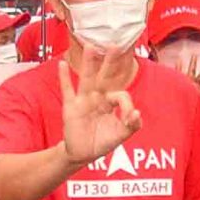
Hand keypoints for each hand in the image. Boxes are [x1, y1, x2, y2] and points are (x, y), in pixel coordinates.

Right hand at [57, 51, 141, 165]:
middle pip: (104, 77)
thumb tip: (137, 113)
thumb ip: (131, 126)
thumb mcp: (120, 136)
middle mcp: (97, 98)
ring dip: (88, 63)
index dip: (127, 103)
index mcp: (110, 103)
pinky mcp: (71, 108)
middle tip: (115, 46)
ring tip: (90, 47)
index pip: (120, 94)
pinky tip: (62, 65)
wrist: (82, 153)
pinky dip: (64, 78)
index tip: (130, 115)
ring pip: (86, 79)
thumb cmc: (101, 141)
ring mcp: (83, 101)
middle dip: (109, 62)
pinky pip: (67, 90)